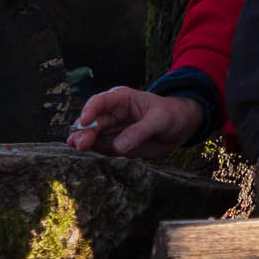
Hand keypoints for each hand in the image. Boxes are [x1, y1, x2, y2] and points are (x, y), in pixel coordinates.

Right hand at [65, 87, 203, 158]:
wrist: (181, 127)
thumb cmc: (171, 115)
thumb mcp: (159, 119)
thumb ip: (140, 131)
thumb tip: (118, 146)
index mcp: (121, 99)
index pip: (99, 102)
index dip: (89, 111)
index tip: (84, 122)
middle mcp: (112, 114)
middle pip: (92, 122)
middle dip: (84, 132)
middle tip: (80, 144)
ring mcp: (113, 131)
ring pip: (93, 136)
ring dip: (84, 143)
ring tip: (77, 151)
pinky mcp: (116, 145)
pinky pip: (102, 149)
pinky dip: (94, 154)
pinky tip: (86, 158)